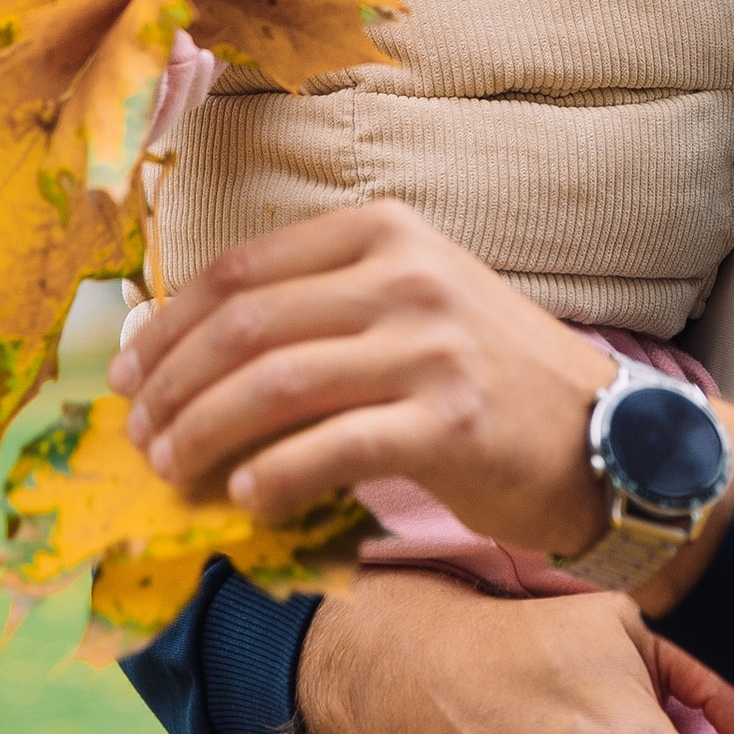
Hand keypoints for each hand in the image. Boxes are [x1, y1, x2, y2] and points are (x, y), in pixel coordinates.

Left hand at [108, 201, 733, 600]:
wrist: (608, 437)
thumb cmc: (491, 377)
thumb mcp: (413, 306)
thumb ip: (319, 308)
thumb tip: (185, 347)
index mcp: (385, 234)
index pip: (241, 271)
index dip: (166, 326)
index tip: (125, 373)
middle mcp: (405, 277)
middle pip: (244, 328)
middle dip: (171, 387)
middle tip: (138, 436)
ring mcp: (429, 347)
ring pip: (272, 386)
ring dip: (202, 434)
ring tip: (172, 470)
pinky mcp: (449, 422)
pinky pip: (331, 448)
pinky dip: (273, 476)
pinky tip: (245, 499)